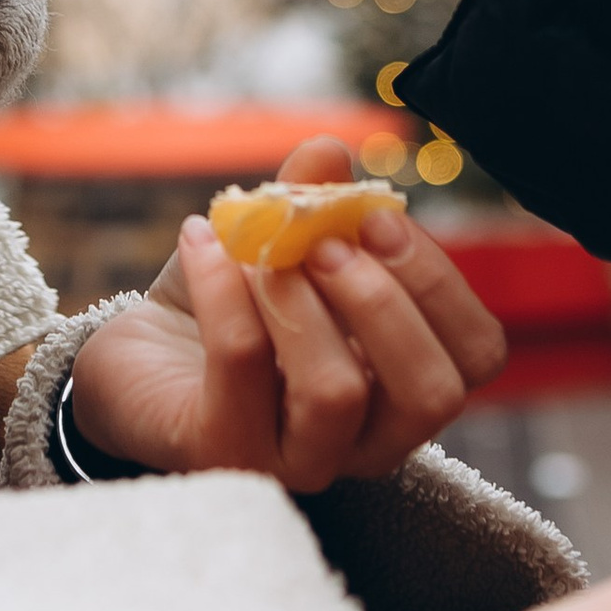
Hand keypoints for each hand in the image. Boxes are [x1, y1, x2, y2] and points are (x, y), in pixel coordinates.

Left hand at [68, 158, 505, 492]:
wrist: (134, 361)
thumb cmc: (230, 308)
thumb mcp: (278, 243)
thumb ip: (313, 200)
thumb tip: (329, 151)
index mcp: (403, 387)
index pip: (476, 356)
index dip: (440, 284)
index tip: (380, 219)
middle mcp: (367, 440)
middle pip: (431, 395)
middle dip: (384, 302)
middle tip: (324, 243)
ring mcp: (297, 460)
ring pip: (337, 393)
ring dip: (301, 301)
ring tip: (263, 254)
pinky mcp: (224, 453)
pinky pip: (241, 367)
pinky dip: (225, 288)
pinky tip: (201, 242)